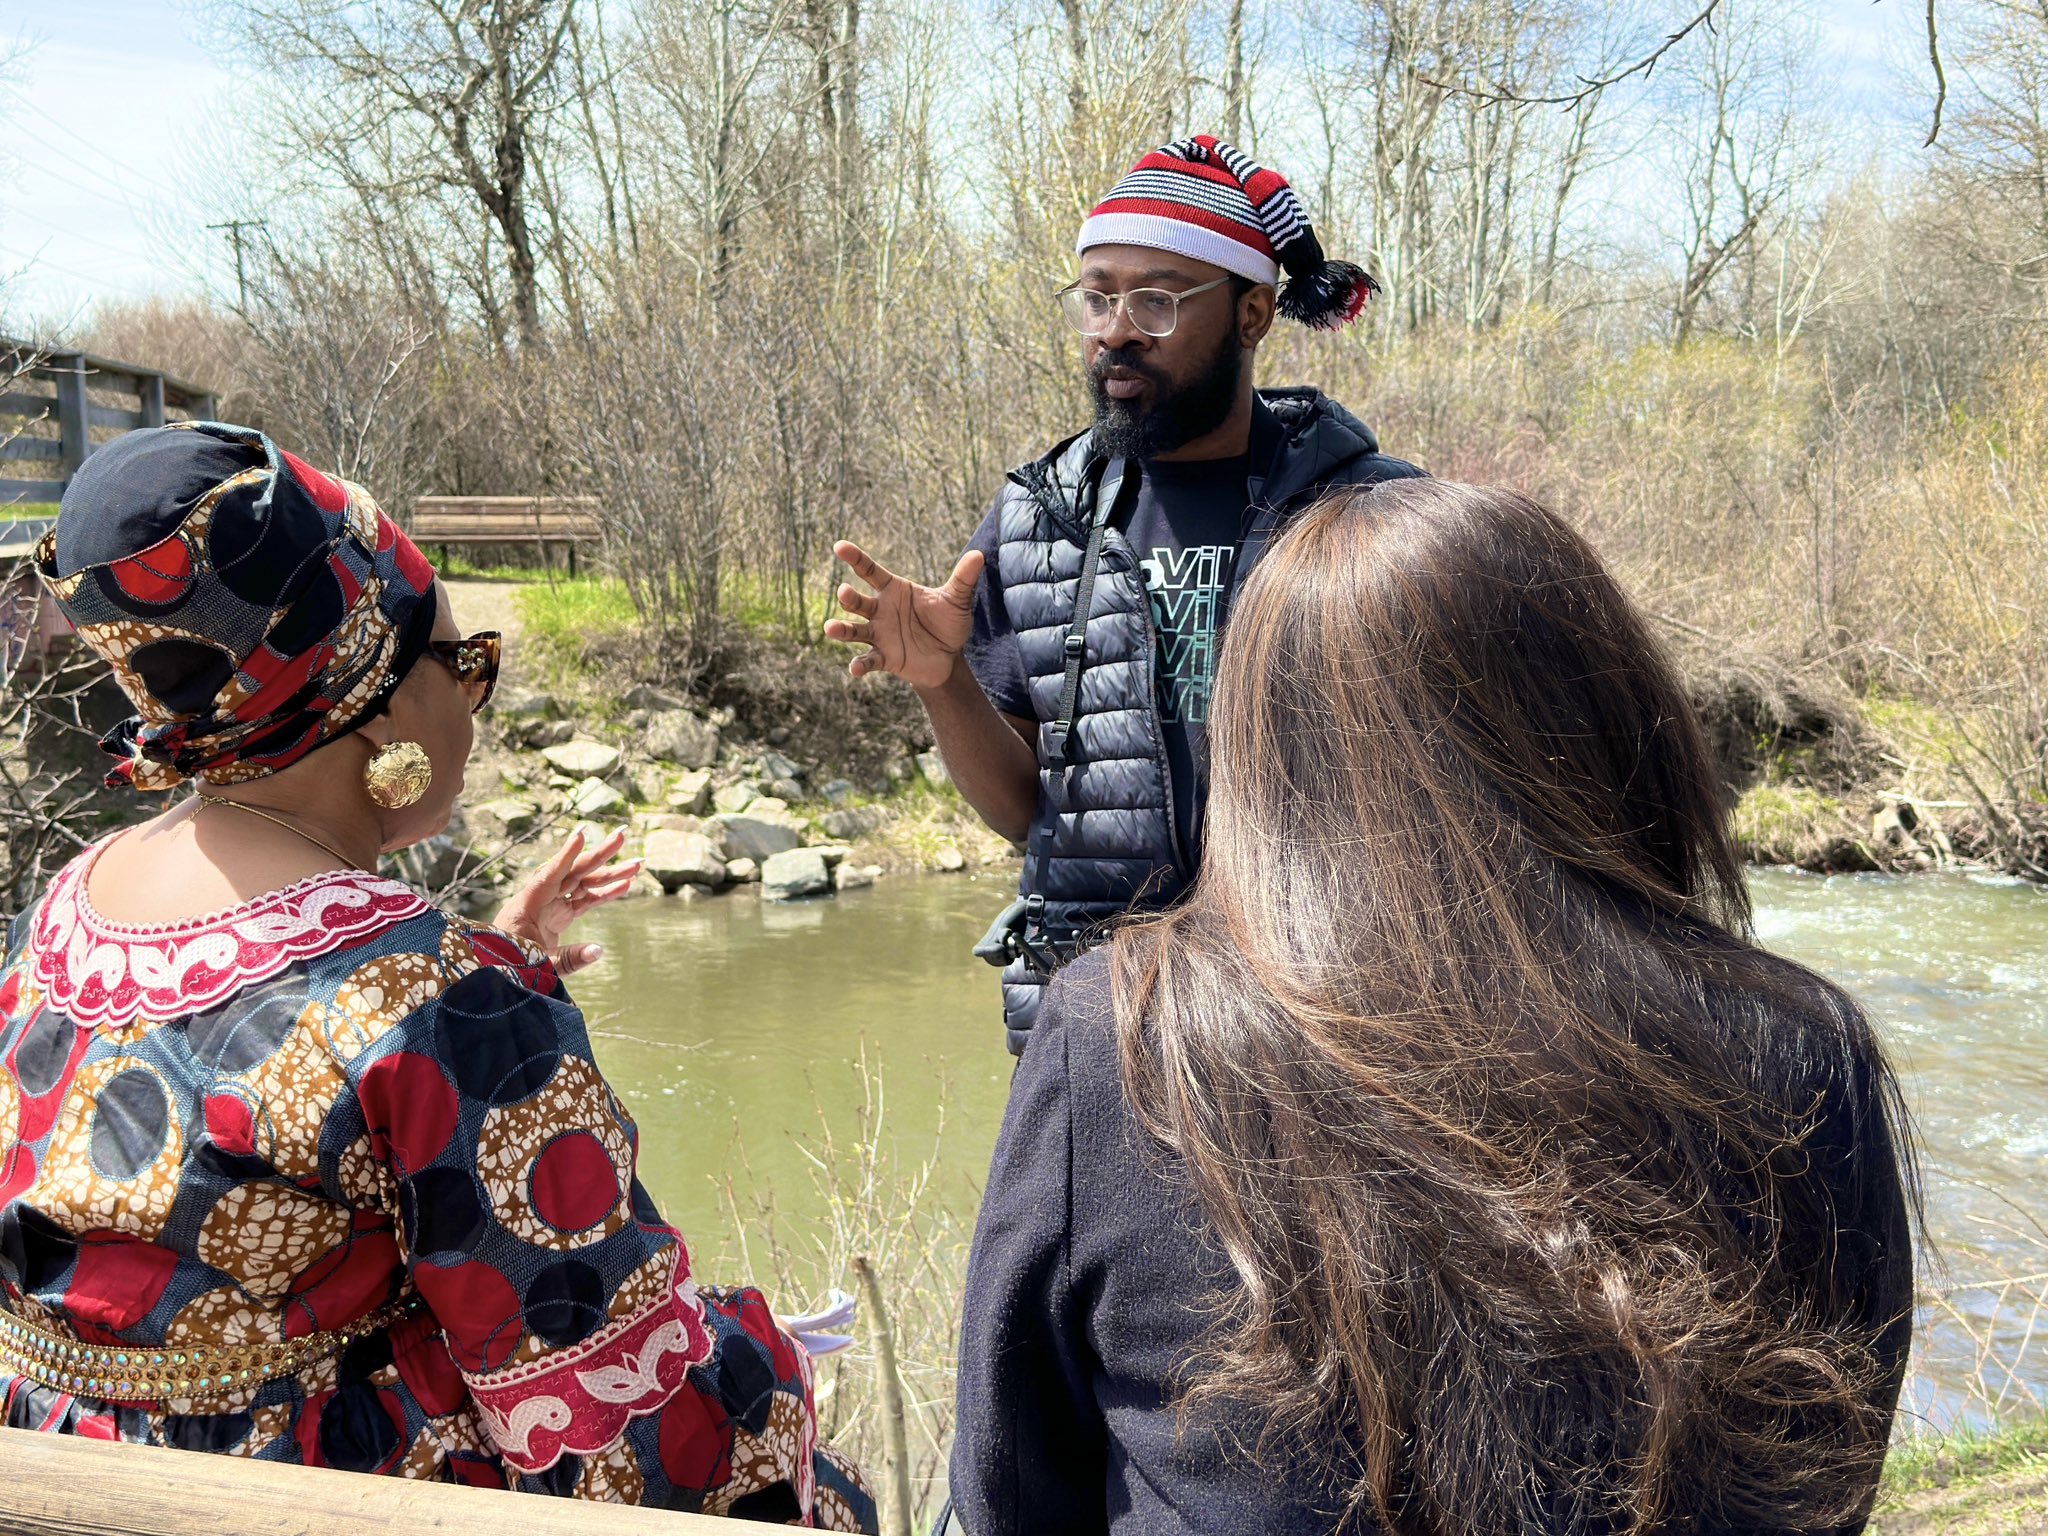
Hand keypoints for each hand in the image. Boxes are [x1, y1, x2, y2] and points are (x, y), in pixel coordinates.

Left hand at [494, 826, 642, 974]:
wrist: (495, 976)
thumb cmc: (509, 969)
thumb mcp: (538, 967)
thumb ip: (568, 959)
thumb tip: (599, 950)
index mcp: (526, 907)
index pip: (548, 876)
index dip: (566, 856)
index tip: (582, 833)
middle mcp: (540, 901)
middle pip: (573, 872)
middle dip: (599, 855)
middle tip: (622, 835)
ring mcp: (551, 907)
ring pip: (584, 884)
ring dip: (610, 874)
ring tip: (638, 864)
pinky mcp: (559, 917)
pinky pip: (585, 901)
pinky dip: (604, 894)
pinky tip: (626, 885)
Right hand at [824, 540, 982, 691]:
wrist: (949, 657)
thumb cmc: (948, 623)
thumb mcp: (957, 600)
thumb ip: (963, 579)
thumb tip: (979, 556)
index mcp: (893, 590)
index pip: (870, 571)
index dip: (855, 558)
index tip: (839, 547)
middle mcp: (880, 611)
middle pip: (858, 602)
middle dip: (849, 598)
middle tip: (844, 592)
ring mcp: (879, 635)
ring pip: (855, 631)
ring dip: (842, 630)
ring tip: (830, 628)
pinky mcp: (884, 658)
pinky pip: (869, 660)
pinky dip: (860, 665)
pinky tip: (855, 669)